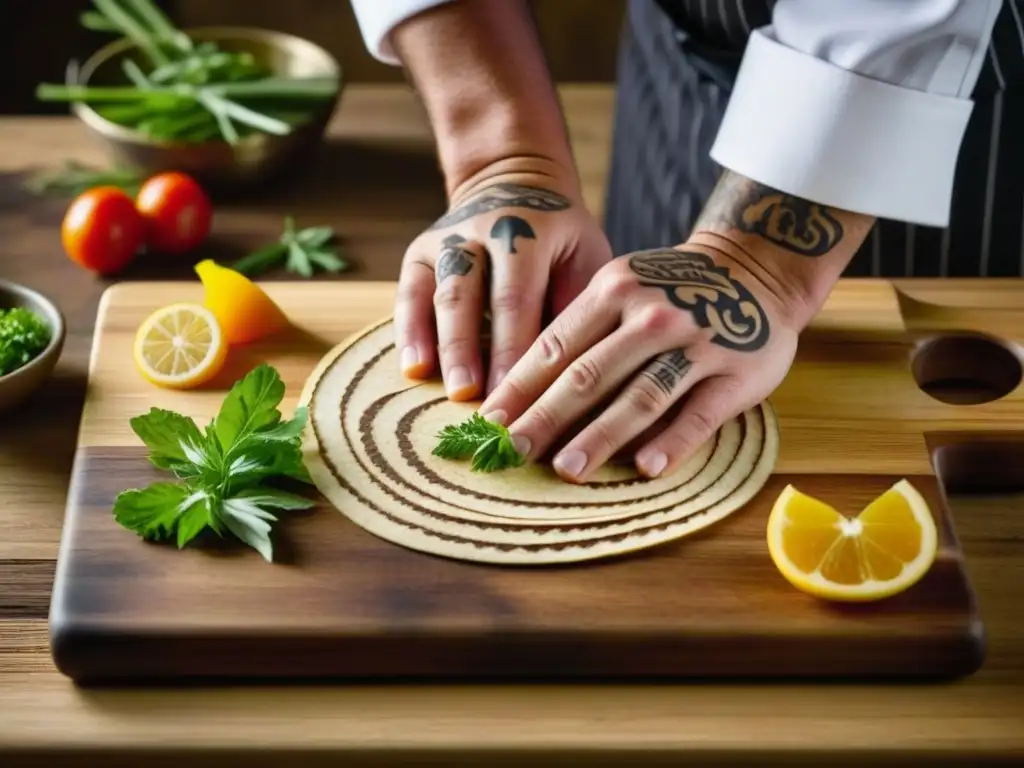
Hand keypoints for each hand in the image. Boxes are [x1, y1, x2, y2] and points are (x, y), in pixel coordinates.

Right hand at [395, 165, 611, 399]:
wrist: (515, 182)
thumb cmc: (561, 240)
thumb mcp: (584, 255)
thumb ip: (577, 303)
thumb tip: (570, 369)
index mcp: (526, 231)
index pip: (516, 295)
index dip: (513, 346)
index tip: (517, 394)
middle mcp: (480, 231)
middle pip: (469, 294)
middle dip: (468, 349)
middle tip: (471, 398)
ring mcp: (445, 241)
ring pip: (437, 293)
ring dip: (440, 344)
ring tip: (442, 387)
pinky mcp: (419, 254)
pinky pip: (408, 294)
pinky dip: (408, 332)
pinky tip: (411, 369)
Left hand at [477, 243, 807, 481]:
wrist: (756, 267)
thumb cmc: (670, 290)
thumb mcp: (621, 287)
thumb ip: (582, 331)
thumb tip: (523, 391)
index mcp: (613, 291)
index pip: (557, 345)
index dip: (521, 387)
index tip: (490, 422)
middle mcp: (651, 316)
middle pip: (590, 374)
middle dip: (546, 416)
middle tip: (513, 451)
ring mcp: (696, 343)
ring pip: (641, 396)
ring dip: (601, 435)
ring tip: (567, 469)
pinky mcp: (736, 372)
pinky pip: (699, 412)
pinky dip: (672, 441)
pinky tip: (646, 468)